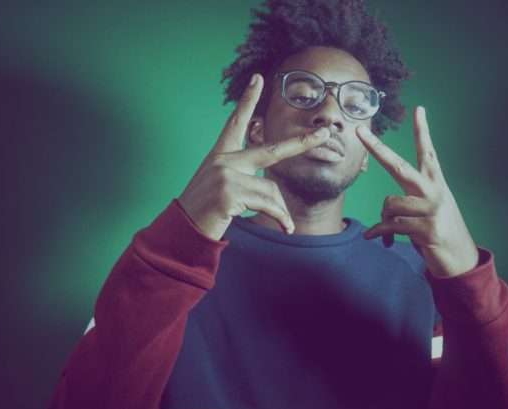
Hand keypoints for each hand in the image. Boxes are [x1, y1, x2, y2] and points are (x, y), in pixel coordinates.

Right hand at [177, 73, 330, 240]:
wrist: (183, 231)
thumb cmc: (203, 211)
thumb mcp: (222, 188)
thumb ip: (243, 178)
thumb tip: (276, 193)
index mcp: (219, 155)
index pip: (236, 122)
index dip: (248, 100)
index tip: (259, 79)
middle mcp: (222, 160)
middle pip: (272, 150)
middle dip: (302, 143)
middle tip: (324, 134)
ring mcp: (225, 175)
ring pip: (271, 189)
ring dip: (282, 211)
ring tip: (285, 225)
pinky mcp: (229, 193)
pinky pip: (268, 204)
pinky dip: (281, 218)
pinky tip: (285, 228)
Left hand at [356, 106, 479, 277]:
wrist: (460, 259)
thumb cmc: (438, 232)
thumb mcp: (428, 211)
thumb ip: (408, 204)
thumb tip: (379, 219)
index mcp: (436, 182)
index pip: (428, 152)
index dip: (422, 131)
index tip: (419, 109)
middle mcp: (434, 191)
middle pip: (399, 165)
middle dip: (376, 148)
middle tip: (358, 130)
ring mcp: (431, 208)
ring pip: (389, 204)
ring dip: (384, 219)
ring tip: (390, 230)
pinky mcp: (426, 228)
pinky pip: (390, 226)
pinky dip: (379, 233)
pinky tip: (375, 238)